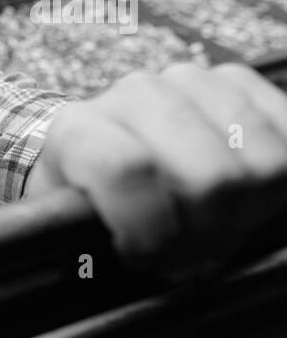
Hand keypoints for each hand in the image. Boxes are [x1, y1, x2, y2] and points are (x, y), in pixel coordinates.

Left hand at [23, 61, 286, 275]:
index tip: (145, 256)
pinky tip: (247, 194)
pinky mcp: (238, 81)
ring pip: (262, 163)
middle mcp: (135, 95)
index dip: (149, 229)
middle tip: (190, 251)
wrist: (105, 148)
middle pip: (211, 178)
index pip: (125, 170)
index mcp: (79, 130)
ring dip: (250, 210)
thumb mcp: (71, 225)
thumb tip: (109, 239)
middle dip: (211, 233)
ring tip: (215, 223)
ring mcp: (190, 82)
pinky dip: (279, 181)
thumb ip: (83, 235)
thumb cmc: (91, 196)